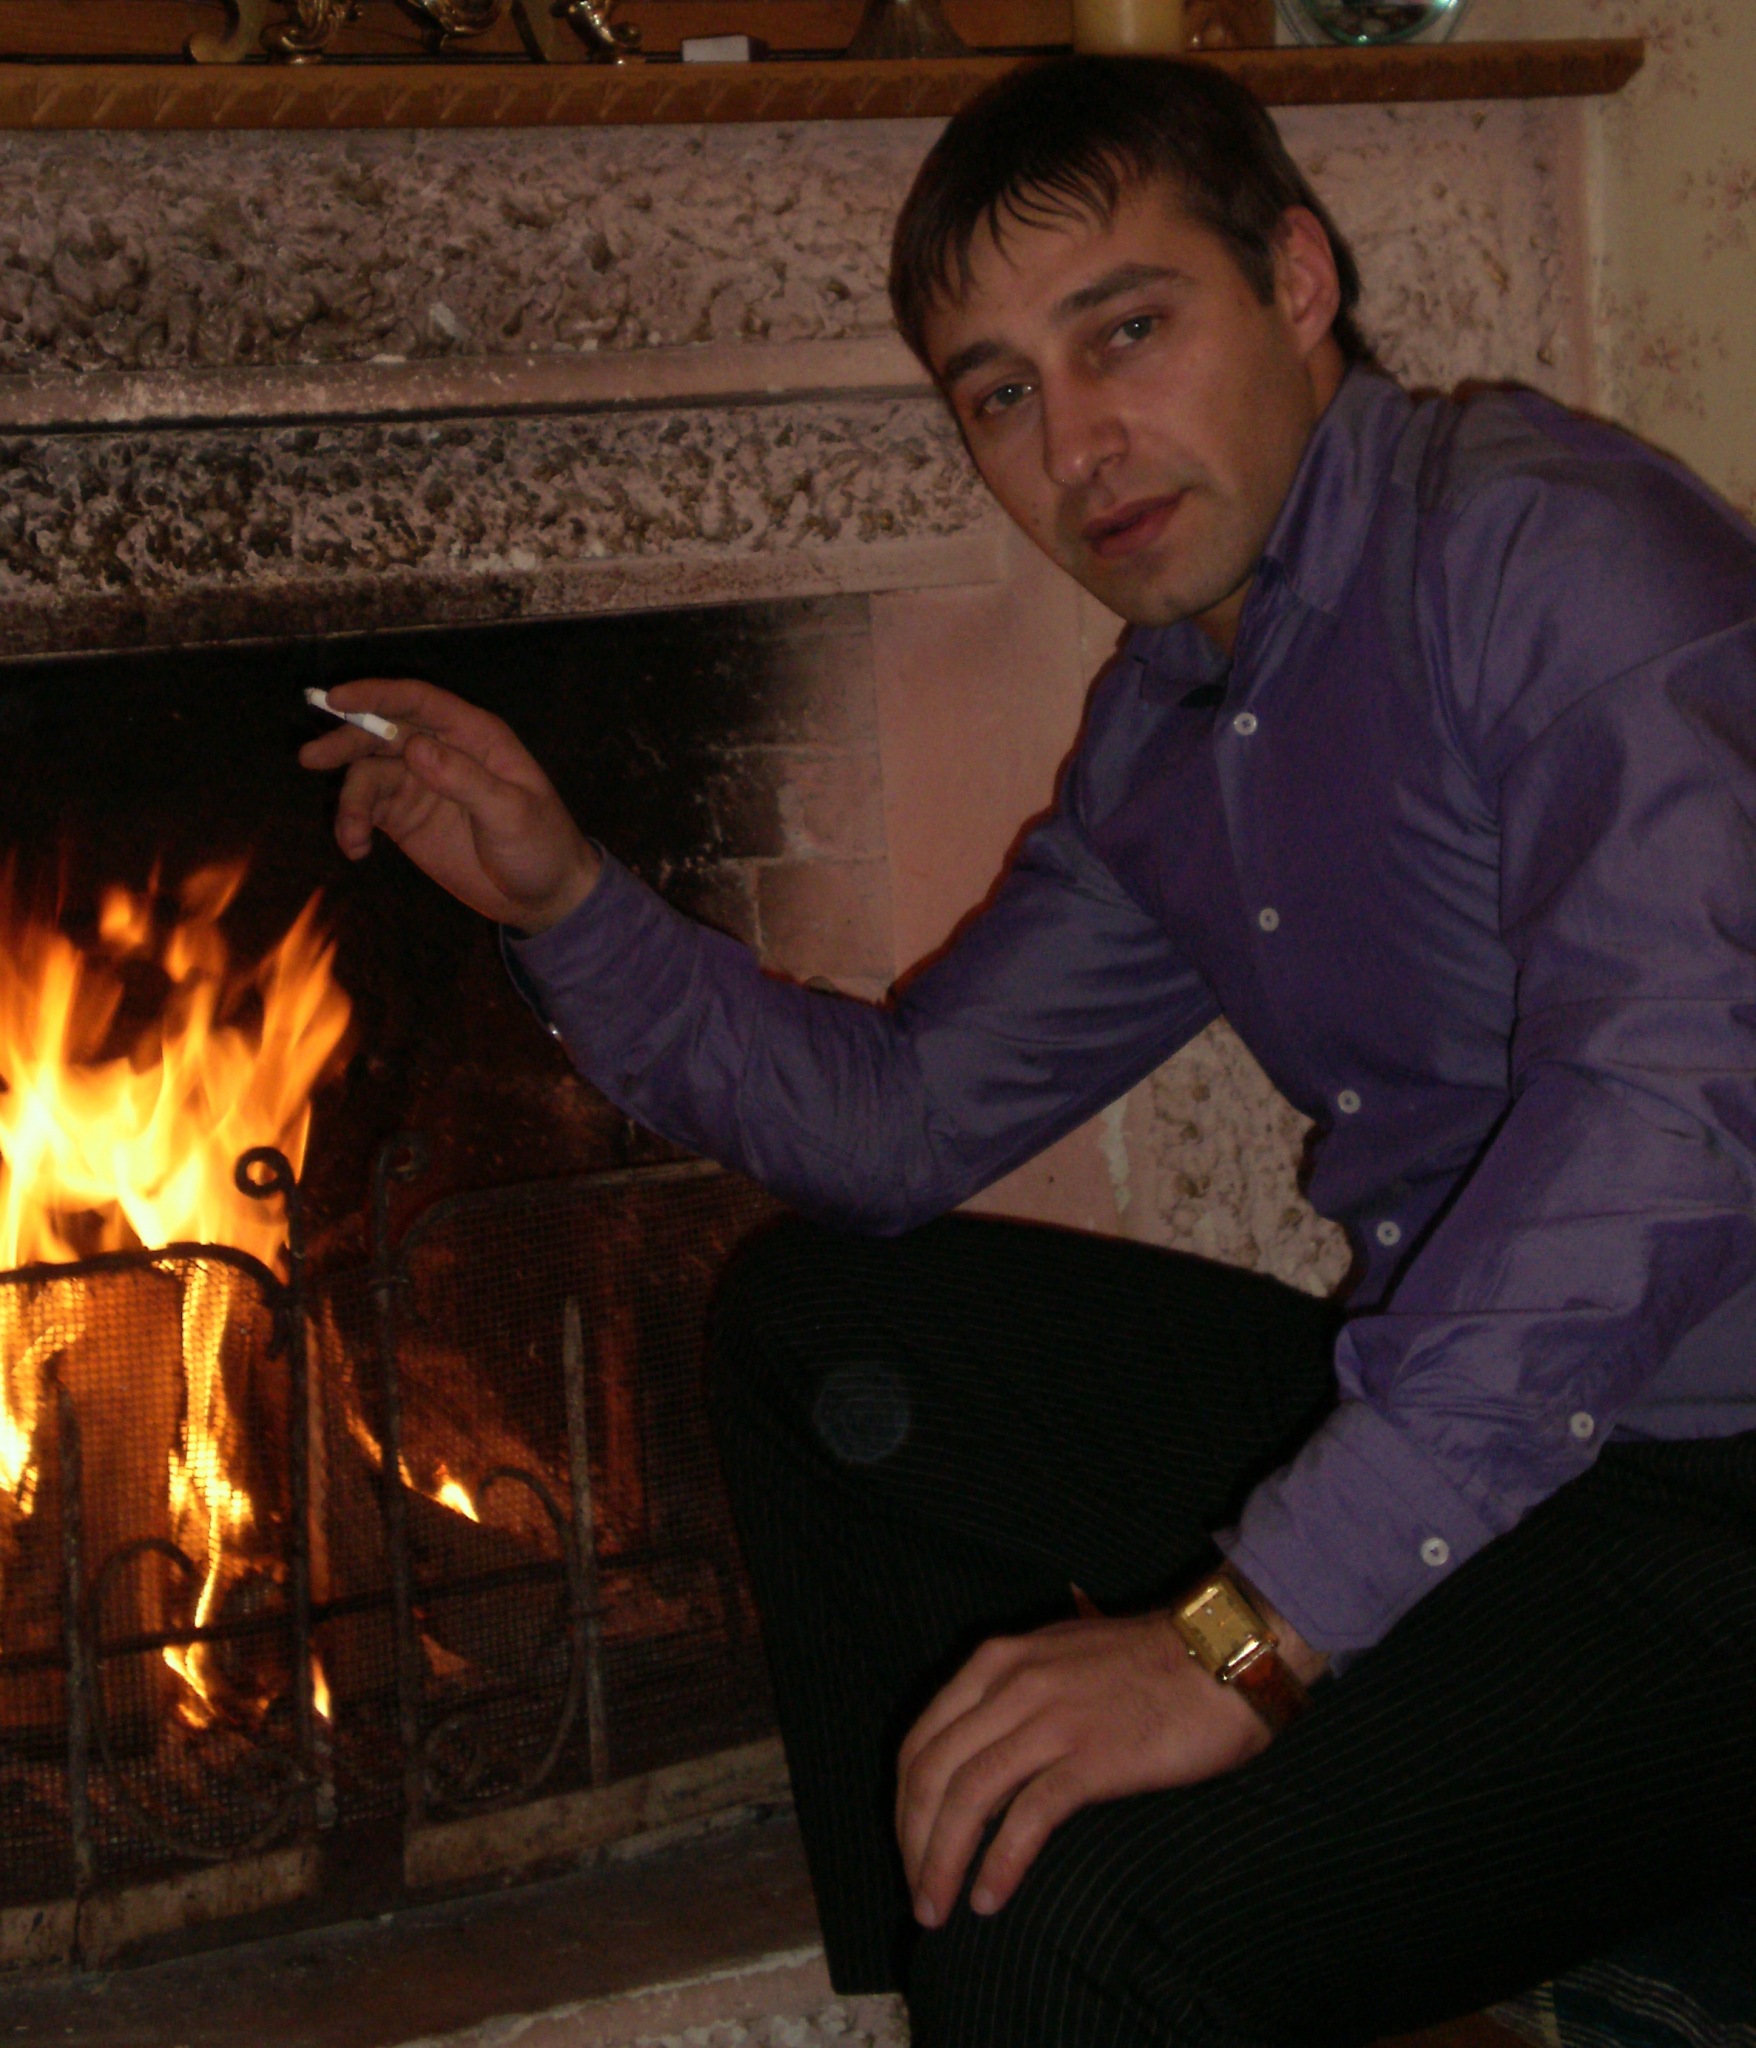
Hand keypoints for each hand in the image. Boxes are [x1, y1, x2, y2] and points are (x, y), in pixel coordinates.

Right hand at [298, 679, 600, 933]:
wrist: (542, 897)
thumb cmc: (541, 847)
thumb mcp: (511, 814)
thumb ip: (465, 780)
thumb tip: (414, 748)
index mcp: (474, 737)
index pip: (419, 702)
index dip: (377, 695)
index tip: (336, 698)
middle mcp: (442, 752)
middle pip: (382, 733)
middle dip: (347, 743)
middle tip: (312, 759)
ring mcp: (420, 784)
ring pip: (368, 774)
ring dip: (351, 803)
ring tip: (352, 838)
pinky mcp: (405, 817)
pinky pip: (367, 810)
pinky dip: (353, 827)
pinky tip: (357, 851)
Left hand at [896, 1594, 1319, 1929]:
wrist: (1221, 1657)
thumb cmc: (1147, 1663)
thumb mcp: (1058, 1655)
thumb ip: (1014, 1691)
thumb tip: (980, 1753)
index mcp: (997, 1661)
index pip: (920, 1740)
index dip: (904, 1804)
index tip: (911, 1849)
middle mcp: (1011, 1685)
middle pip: (931, 1774)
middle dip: (914, 1842)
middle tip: (918, 1896)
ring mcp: (1050, 1719)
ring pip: (967, 1798)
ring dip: (942, 1862)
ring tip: (939, 1911)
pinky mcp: (1091, 1757)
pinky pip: (1027, 1817)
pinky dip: (999, 1863)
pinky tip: (989, 1898)